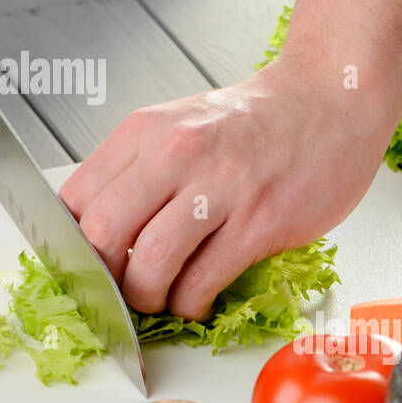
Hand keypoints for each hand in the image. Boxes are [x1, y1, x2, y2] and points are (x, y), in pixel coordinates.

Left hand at [59, 59, 393, 319]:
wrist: (330, 99)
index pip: (75, 199)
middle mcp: (175, 153)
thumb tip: (94, 232)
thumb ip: (136, 169)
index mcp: (145, 131)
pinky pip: (203, 281)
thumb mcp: (178, 124)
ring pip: (150, 265)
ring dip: (147, 299)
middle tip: (120, 290)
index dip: (71, 245)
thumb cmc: (253, 121)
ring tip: (162, 298)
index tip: (86, 266)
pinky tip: (197, 299)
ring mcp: (219, 188)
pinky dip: (190, 303)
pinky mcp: (260, 221)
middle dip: (104, 278)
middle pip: (102, 235)